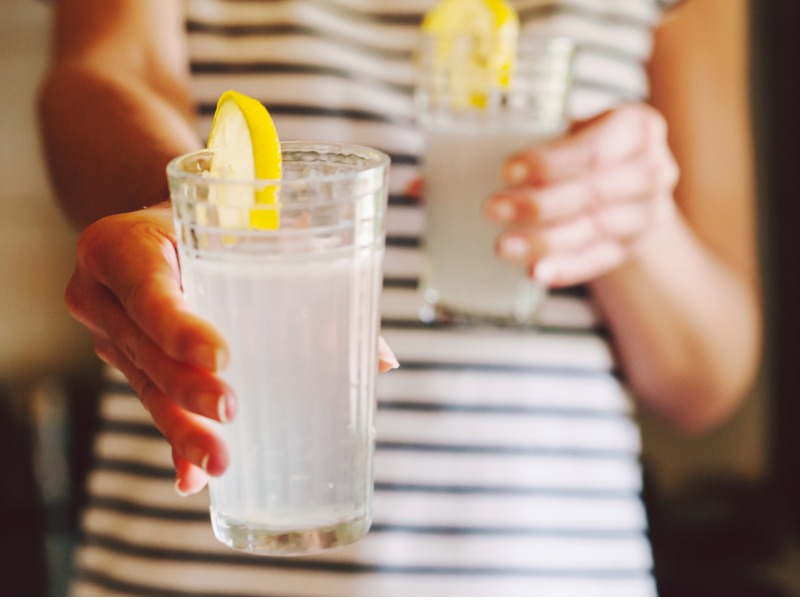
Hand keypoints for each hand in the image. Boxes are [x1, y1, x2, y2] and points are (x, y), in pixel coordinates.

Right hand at [66, 203, 397, 495]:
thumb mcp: (245, 223)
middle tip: (231, 411)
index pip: (148, 290)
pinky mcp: (127, 365)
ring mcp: (111, 336)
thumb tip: (381, 359)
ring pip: (147, 388)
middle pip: (144, 350)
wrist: (163, 227)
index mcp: (123, 246)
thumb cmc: (214, 219)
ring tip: (220, 463)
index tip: (222, 358)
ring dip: (183, 429)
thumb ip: (306, 269)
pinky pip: (152, 403)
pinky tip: (194, 478)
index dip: (179, 327)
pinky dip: (176, 440)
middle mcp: (105, 295)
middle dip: (188, 389)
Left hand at [485, 103, 678, 286]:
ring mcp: (648, 212)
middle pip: (593, 192)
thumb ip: (543, 137)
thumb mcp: (573, 128)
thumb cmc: (585, 147)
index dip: (548, 163)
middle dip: (538, 204)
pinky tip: (536, 272)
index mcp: (638, 127)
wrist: (622, 182)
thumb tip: (478, 151)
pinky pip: (597, 260)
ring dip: (545, 241)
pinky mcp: (633, 246)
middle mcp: (653, 169)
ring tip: (504, 246)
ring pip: (594, 229)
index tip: (506, 172)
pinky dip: (565, 268)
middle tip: (493, 209)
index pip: (592, 149)